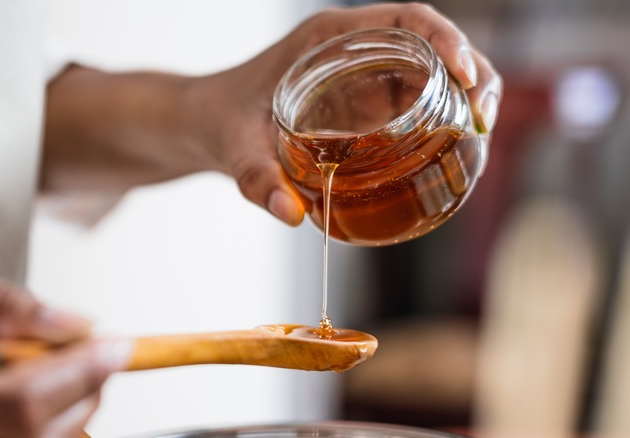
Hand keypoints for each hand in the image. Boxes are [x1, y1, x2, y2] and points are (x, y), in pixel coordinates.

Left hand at [193, 2, 502, 225]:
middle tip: (483, 122)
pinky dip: (443, 124)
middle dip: (472, 75)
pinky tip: (453, 156)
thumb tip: (292, 214)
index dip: (446, 37)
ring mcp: (364, 76)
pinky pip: (417, 104)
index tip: (464, 74)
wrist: (207, 124)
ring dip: (466, 101)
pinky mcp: (366, 103)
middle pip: (434, 45)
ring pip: (433, 75)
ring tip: (479, 143)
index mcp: (328, 37)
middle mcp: (354, 48)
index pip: (405, 18)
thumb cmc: (220, 121)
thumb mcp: (234, 148)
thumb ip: (257, 179)